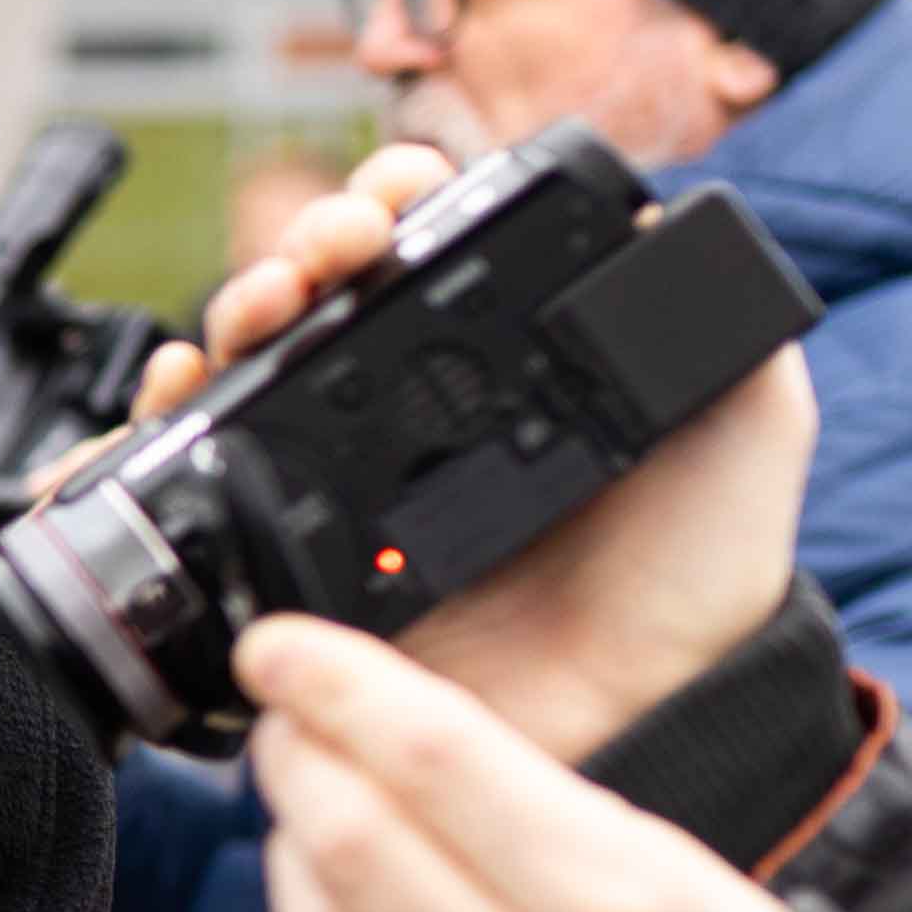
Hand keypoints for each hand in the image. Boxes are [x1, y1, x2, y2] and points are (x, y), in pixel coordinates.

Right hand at [121, 143, 816, 758]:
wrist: (641, 713)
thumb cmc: (698, 580)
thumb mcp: (748, 424)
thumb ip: (720, 321)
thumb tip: (666, 212)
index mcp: (497, 368)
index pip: (422, 253)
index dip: (396, 201)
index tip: (401, 197)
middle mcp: (407, 418)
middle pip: (320, 298)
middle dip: (304, 245)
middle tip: (334, 249)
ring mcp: (339, 494)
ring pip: (249, 374)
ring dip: (234, 314)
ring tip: (258, 308)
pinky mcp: (288, 570)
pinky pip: (201, 492)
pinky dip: (163, 431)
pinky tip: (179, 393)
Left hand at [233, 618, 791, 911]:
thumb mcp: (684, 867)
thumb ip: (539, 808)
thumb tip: (390, 733)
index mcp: (625, 905)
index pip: (437, 759)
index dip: (337, 684)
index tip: (279, 646)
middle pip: (354, 839)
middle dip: (297, 756)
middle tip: (282, 712)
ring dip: (289, 839)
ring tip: (302, 790)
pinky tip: (316, 882)